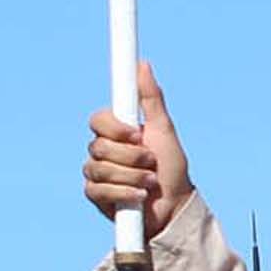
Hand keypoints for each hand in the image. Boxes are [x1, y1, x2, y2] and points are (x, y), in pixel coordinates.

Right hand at [83, 60, 192, 239]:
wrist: (174, 206)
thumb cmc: (171, 167)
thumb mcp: (164, 129)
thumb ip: (151, 98)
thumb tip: (143, 64)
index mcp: (116, 131)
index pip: (98, 120)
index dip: (115, 128)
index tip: (136, 135)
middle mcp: (102, 150)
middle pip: (99, 146)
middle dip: (131, 157)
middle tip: (151, 162)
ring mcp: (97, 173)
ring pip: (100, 168)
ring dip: (131, 176)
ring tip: (150, 182)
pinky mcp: (96, 195)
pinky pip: (99, 190)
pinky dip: (123, 193)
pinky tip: (138, 196)